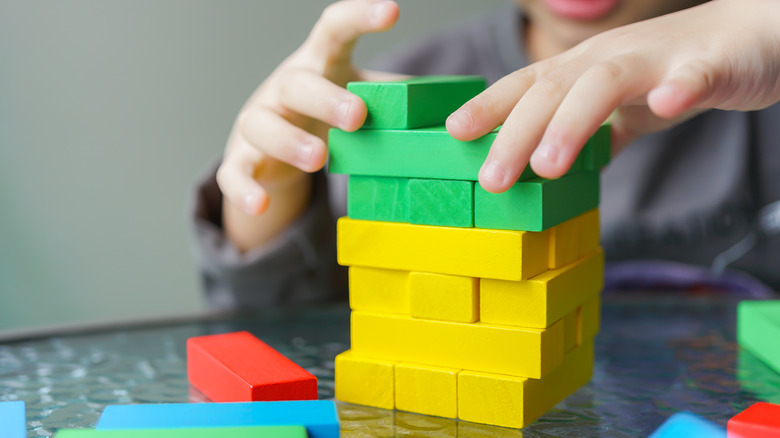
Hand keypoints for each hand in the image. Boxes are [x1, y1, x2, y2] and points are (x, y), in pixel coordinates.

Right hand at [218, 0, 400, 250]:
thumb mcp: (359, 96)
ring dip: (289, 141)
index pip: (334, 30)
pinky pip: (234, 172)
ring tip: (318, 158)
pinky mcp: (242, 160)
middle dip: (326, 98)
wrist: (270, 143)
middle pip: (298, 83)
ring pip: (261, 125)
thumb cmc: (324, 112)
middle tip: (358, 116)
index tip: (392, 12)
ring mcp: (258, 123)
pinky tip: (259, 204)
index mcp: (319, 65)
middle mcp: (284, 88)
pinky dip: (244, 189)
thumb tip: (461, 107)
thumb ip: (397, 98)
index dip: (359, 17)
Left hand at [447, 0, 779, 192]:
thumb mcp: (623, 108)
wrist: (754, 38)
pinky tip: (662, 105)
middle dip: (516, 133)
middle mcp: (611, 58)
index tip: (453, 136)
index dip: (489, 107)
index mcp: (586, 69)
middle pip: (554, 89)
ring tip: (547, 166)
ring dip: (572, 123)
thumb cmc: (679, 70)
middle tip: (491, 180)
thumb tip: (562, 170)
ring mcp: (658, 59)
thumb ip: (593, 134)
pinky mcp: (709, 64)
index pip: (527, 86)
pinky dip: (677, 87)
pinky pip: (692, 74)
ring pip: (606, 83)